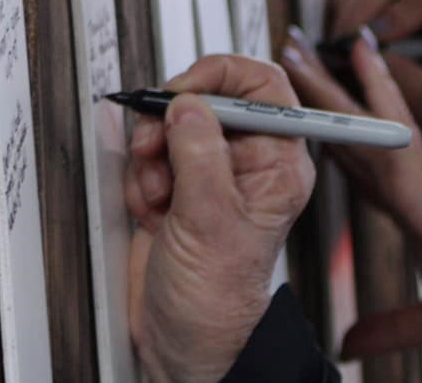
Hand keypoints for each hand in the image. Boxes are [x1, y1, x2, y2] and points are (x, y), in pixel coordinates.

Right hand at [126, 55, 317, 382]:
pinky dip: (142, 182)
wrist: (184, 344)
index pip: (264, 87)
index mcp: (278, 162)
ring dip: (154, 160)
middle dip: (173, 125)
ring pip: (172, 128)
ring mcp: (210, 176)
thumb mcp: (211, 222)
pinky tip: (152, 214)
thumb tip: (188, 104)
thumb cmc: (218, 299)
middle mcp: (247, 163)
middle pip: (208, 101)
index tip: (185, 90)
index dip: (222, 76)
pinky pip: (151, 160)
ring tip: (159, 197)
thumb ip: (199, 156)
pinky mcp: (177, 191)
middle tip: (157, 149)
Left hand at [281, 26, 421, 357]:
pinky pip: (389, 118)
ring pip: (356, 118)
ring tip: (294, 45)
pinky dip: (374, 83)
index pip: (358, 168)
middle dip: (314, 97)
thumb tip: (348, 348)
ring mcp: (413, 170)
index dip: (329, 141)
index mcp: (412, 208)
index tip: (302, 117)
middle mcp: (408, 180)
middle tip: (286, 57)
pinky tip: (359, 49)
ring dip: (323, 82)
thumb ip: (390, 328)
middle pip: (347, 132)